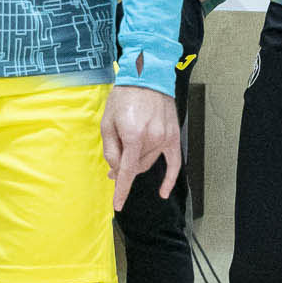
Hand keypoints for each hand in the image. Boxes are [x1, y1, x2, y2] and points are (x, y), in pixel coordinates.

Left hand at [102, 85, 181, 210]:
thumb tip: (116, 170)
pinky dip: (170, 179)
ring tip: (126, 155)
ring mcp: (165, 138)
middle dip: (123, 170)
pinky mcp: (173, 136)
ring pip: (149, 162)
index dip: (121, 190)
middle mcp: (152, 139)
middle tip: (112, 167)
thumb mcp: (107, 122)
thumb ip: (111, 150)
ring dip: (137, 164)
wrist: (147, 78)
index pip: (126, 171)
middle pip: (135, 166)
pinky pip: (174, 163)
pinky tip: (163, 192)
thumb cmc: (124, 97)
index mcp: (133, 136)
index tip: (117, 204)